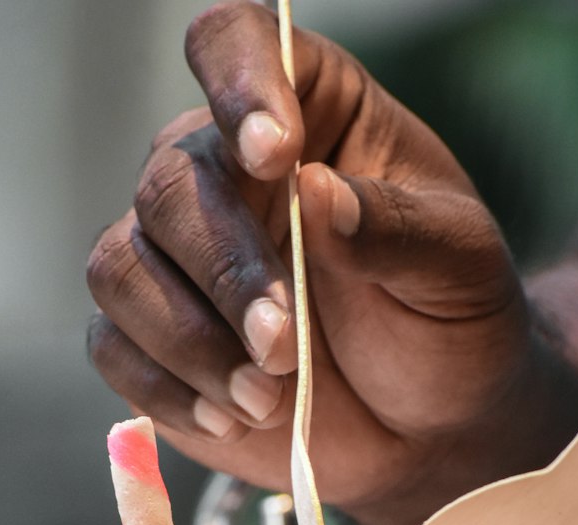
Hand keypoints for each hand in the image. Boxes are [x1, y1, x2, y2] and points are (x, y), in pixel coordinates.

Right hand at [87, 1, 528, 524]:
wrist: (433, 427)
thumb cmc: (451, 324)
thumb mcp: (462, 270)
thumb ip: (399, 230)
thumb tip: (315, 192)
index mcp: (307, 112)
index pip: (235, 45)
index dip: (240, 84)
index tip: (276, 153)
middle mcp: (224, 171)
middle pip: (168, 185)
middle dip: (225, 274)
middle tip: (285, 348)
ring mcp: (179, 259)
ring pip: (121, 269)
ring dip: (189, 342)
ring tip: (267, 398)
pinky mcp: (154, 341)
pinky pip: (115, 348)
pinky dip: (169, 389)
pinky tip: (234, 418)